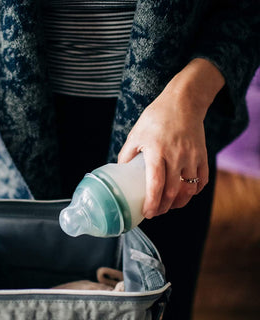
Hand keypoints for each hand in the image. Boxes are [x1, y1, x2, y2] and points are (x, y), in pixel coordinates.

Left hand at [118, 58, 224, 217]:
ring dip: (179, 203)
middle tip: (155, 213)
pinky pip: (202, 180)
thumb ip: (126, 154)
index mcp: (156, 152)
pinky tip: (185, 195)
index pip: (155, 185)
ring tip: (168, 206)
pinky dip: (194, 192)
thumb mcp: (136, 134)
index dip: (152, 203)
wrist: (184, 102)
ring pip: (189, 190)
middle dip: (163, 208)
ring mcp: (192, 157)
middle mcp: (176, 157)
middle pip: (172, 192)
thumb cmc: (156, 118)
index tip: (147, 213)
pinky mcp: (203, 155)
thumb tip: (120, 171)